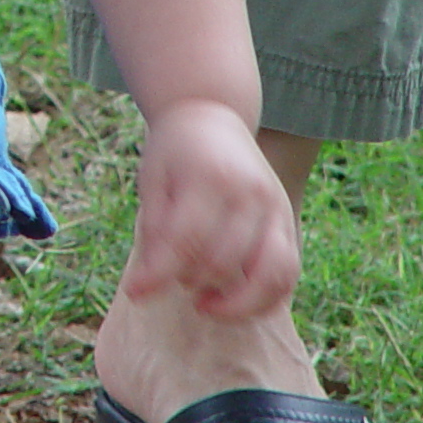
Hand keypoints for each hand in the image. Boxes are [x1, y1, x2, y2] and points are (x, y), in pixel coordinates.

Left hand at [121, 98, 300, 319]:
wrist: (213, 117)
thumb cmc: (175, 152)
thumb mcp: (153, 181)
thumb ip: (153, 232)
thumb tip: (141, 290)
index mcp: (210, 177)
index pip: (186, 240)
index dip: (159, 274)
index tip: (134, 293)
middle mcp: (250, 193)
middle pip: (224, 261)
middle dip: (191, 282)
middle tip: (172, 278)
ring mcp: (275, 208)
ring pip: (269, 275)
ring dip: (236, 304)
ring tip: (204, 304)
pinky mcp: (288, 222)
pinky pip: (288, 274)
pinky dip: (265, 299)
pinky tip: (235, 304)